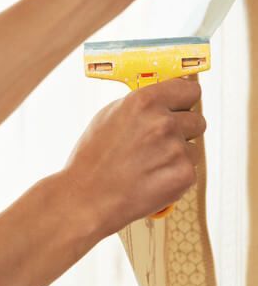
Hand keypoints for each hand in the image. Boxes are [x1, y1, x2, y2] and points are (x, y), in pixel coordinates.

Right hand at [63, 77, 205, 237]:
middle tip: (159, 143)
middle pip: (197, 119)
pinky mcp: (184, 175)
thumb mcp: (108, 117)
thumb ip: (140, 106)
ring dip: (178, 155)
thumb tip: (163, 99)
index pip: (189, 89)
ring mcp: (176, 149)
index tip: (181, 105)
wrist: (87, 197)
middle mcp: (163, 122)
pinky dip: (175, 175)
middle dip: (182, 130)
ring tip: (149, 164)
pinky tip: (152, 178)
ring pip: (193, 147)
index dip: (184, 100)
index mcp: (144, 101)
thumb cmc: (92, 159)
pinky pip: (190, 169)